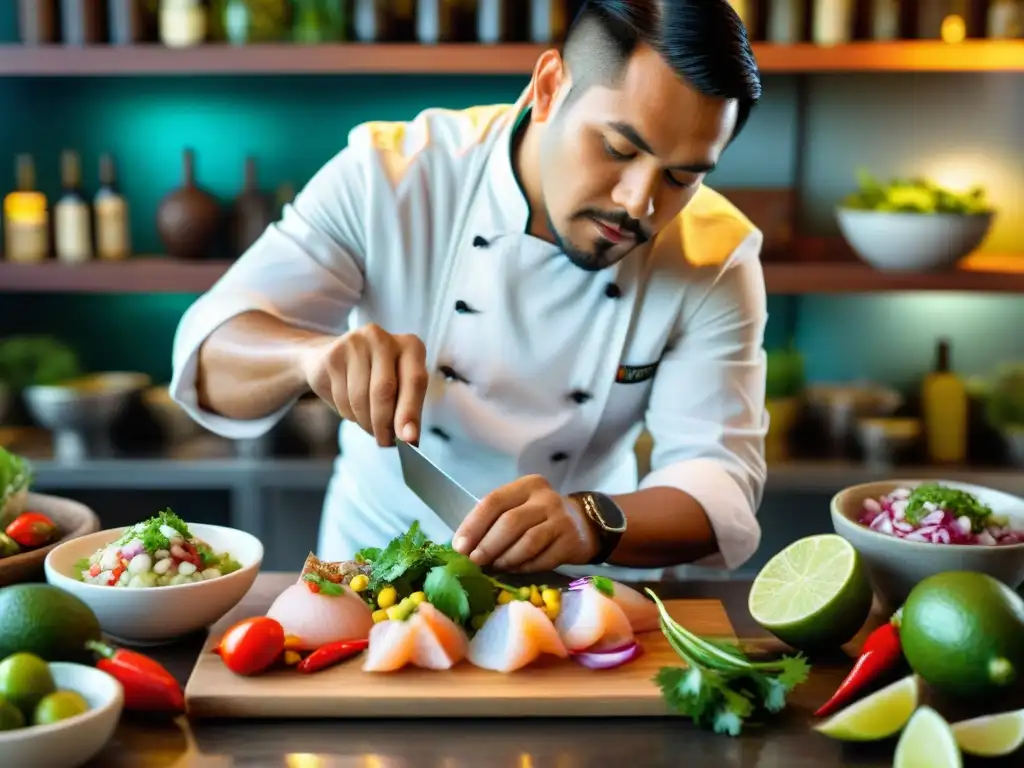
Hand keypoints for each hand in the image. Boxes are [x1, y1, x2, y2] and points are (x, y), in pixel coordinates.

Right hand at [301, 324, 428, 446]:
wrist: (335, 358)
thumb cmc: (377, 378)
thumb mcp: (400, 389)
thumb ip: (407, 411)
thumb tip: (409, 439)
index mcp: (410, 345)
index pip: (414, 381)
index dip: (410, 412)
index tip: (409, 439)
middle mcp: (383, 338)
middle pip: (384, 391)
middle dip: (384, 424)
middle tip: (384, 442)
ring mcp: (355, 344)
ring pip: (360, 398)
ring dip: (365, 422)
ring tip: (369, 424)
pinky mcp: (332, 356)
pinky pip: (341, 398)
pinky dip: (348, 414)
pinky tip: (351, 408)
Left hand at [452, 475, 598, 572]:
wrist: (585, 525)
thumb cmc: (540, 519)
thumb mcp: (519, 509)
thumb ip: (494, 522)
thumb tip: (463, 548)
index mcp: (526, 486)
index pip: (493, 502)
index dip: (473, 525)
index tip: (459, 547)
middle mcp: (545, 498)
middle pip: (510, 522)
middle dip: (487, 545)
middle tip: (474, 562)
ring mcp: (561, 519)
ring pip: (527, 541)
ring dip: (505, 558)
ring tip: (494, 567)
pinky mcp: (571, 541)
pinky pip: (542, 558)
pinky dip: (524, 567)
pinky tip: (515, 570)